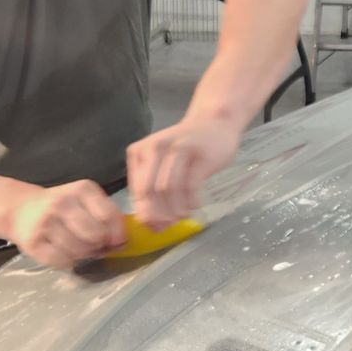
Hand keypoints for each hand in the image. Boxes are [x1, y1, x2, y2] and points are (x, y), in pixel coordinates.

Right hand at [7, 181, 125, 268]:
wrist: (21, 209)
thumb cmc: (63, 207)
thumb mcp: (86, 202)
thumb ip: (107, 217)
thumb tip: (122, 243)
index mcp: (82, 190)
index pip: (109, 215)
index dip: (118, 234)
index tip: (118, 242)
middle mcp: (62, 202)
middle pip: (96, 235)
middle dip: (101, 245)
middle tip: (95, 245)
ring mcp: (45, 222)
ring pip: (80, 250)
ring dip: (85, 254)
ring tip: (79, 247)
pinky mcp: (33, 242)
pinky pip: (62, 261)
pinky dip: (68, 262)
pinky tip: (64, 252)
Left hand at [126, 116, 241, 228]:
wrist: (214, 123)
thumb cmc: (187, 147)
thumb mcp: (163, 163)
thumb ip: (153, 189)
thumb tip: (151, 224)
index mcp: (139, 151)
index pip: (138, 189)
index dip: (145, 212)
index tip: (154, 227)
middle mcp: (155, 148)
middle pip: (151, 190)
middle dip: (159, 214)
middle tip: (169, 225)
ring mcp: (178, 150)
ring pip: (169, 189)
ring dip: (176, 209)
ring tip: (183, 216)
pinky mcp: (199, 155)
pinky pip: (191, 184)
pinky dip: (191, 201)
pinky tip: (195, 206)